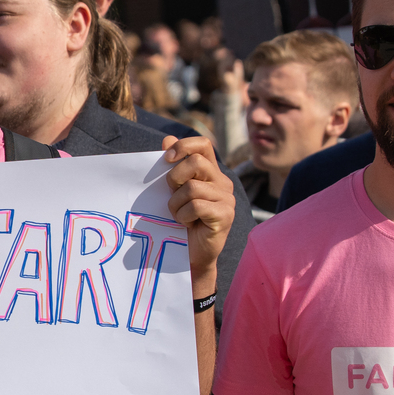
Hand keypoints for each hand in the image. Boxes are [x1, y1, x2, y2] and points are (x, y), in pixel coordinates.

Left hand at [162, 134, 234, 287]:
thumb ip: (172, 167)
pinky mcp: (225, 215)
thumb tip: (167, 139)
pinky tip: (186, 224)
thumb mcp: (173, 191)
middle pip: (196, 162)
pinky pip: (197, 205)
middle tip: (172, 195)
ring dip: (177, 203)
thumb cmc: (180, 221)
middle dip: (175, 177)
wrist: (190, 254)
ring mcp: (227, 199)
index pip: (203, 144)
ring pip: (193, 187)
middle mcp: (222, 182)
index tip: (167, 158)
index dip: (184, 146)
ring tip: (179, 215)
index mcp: (210, 172)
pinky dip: (184, 215)